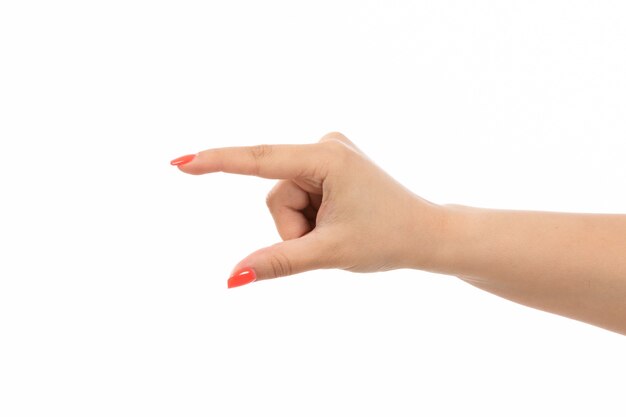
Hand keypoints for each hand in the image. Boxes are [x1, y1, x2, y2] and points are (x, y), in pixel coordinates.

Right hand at [171, 132, 446, 286]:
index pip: (260, 161)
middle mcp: (325, 145)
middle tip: (329, 239)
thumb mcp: (328, 252)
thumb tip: (231, 278)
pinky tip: (339, 219)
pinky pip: (297, 195)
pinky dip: (309, 218)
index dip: (217, 162)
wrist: (425, 235)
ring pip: (284, 199)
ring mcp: (327, 153)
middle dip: (293, 228)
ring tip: (337, 231)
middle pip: (275, 194)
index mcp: (326, 158)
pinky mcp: (327, 164)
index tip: (180, 163)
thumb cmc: (387, 239)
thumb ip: (277, 262)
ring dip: (302, 226)